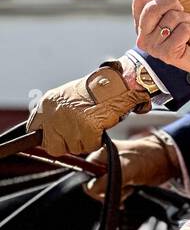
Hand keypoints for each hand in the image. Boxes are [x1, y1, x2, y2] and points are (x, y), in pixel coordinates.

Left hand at [26, 66, 149, 156]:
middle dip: (68, 143)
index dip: (46, 136)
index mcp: (47, 103)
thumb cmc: (94, 89)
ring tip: (93, 122)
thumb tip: (47, 137)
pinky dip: (98, 138)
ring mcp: (71, 121)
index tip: (55, 136)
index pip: (33, 130)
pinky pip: (91, 145)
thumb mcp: (67, 97)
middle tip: (80, 129)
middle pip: (54, 147)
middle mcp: (55, 113)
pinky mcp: (88, 127)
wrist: (116, 81)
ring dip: (85, 140)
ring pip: (74, 148)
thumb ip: (55, 114)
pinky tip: (101, 123)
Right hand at [84, 133, 177, 201]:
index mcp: (101, 153)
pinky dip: (119, 196)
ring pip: (102, 190)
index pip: (85, 174)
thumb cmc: (150, 158)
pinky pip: (112, 192)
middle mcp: (104, 160)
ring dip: (115, 194)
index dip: (95, 185)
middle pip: (93, 184)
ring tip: (128, 188)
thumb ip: (107, 178)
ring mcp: (111, 169)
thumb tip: (92, 189)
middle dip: (106, 192)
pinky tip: (129, 192)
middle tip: (122, 188)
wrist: (168, 161)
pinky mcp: (120, 178)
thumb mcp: (126, 168)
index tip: (107, 190)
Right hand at [133, 0, 189, 79]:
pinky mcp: (166, 54)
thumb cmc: (188, 31)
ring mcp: (152, 47)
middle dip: (174, 2)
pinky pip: (183, 30)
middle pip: (154, 7)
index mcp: (140, 23)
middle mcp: (142, 36)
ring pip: (172, 18)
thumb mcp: (174, 9)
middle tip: (185, 8)